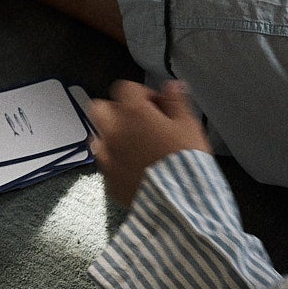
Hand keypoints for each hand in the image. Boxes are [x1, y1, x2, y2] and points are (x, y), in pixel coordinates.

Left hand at [89, 80, 211, 206]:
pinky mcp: (108, 180)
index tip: (156, 105)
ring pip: (98, 137)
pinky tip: (133, 169)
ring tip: (134, 147)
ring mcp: (107, 157)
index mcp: (133, 113)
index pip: (125, 88)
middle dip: (116, 111)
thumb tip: (171, 87)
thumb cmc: (185, 160)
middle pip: (100, 108)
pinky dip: (115, 162)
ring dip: (112, 137)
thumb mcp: (189, 125)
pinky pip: (105, 164)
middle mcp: (114, 132)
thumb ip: (176, 101)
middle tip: (138, 122)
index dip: (142, 93)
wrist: (179, 201)